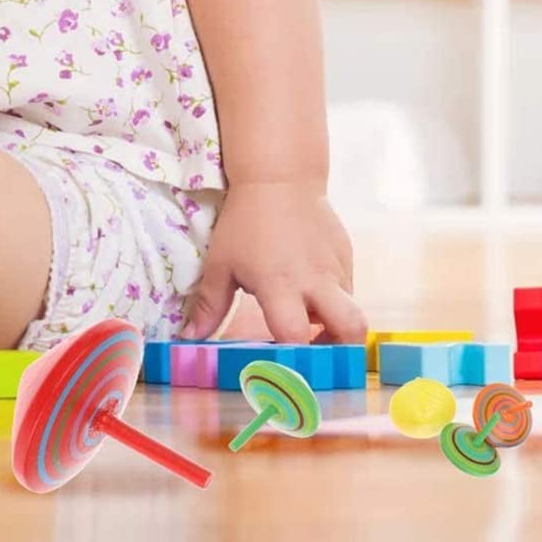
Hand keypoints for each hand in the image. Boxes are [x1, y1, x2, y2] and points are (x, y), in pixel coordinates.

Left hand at [180, 181, 365, 344]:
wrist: (279, 175)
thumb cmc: (244, 221)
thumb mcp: (221, 263)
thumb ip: (210, 305)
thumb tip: (189, 338)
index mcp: (280, 284)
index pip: (297, 336)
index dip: (292, 358)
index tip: (281, 365)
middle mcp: (315, 280)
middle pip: (352, 329)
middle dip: (341, 351)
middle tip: (316, 352)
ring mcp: (336, 267)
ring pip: (352, 309)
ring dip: (334, 323)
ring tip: (309, 320)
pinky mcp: (346, 254)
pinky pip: (347, 287)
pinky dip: (333, 297)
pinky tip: (310, 285)